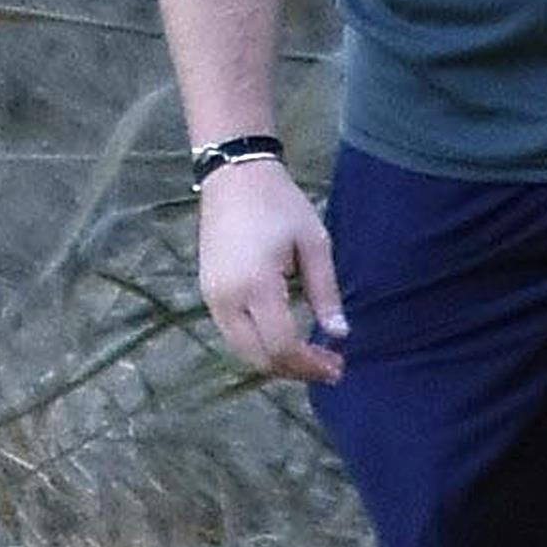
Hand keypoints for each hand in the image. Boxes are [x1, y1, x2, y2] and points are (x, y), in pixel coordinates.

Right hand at [196, 156, 346, 382]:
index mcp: (257, 284)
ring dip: (276, 361)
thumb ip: (325, 292)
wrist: (233, 177)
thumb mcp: (314, 243)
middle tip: (328, 367)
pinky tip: (284, 338)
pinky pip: (233, 335)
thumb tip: (339, 335)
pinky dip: (259, 347)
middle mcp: (227, 299)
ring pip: (243, 352)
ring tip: (309, 357)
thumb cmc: (280, 204)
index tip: (338, 365)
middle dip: (295, 370)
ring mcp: (212, 298)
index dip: (311, 365)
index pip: (282, 345)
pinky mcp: (207, 294)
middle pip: (259, 358)